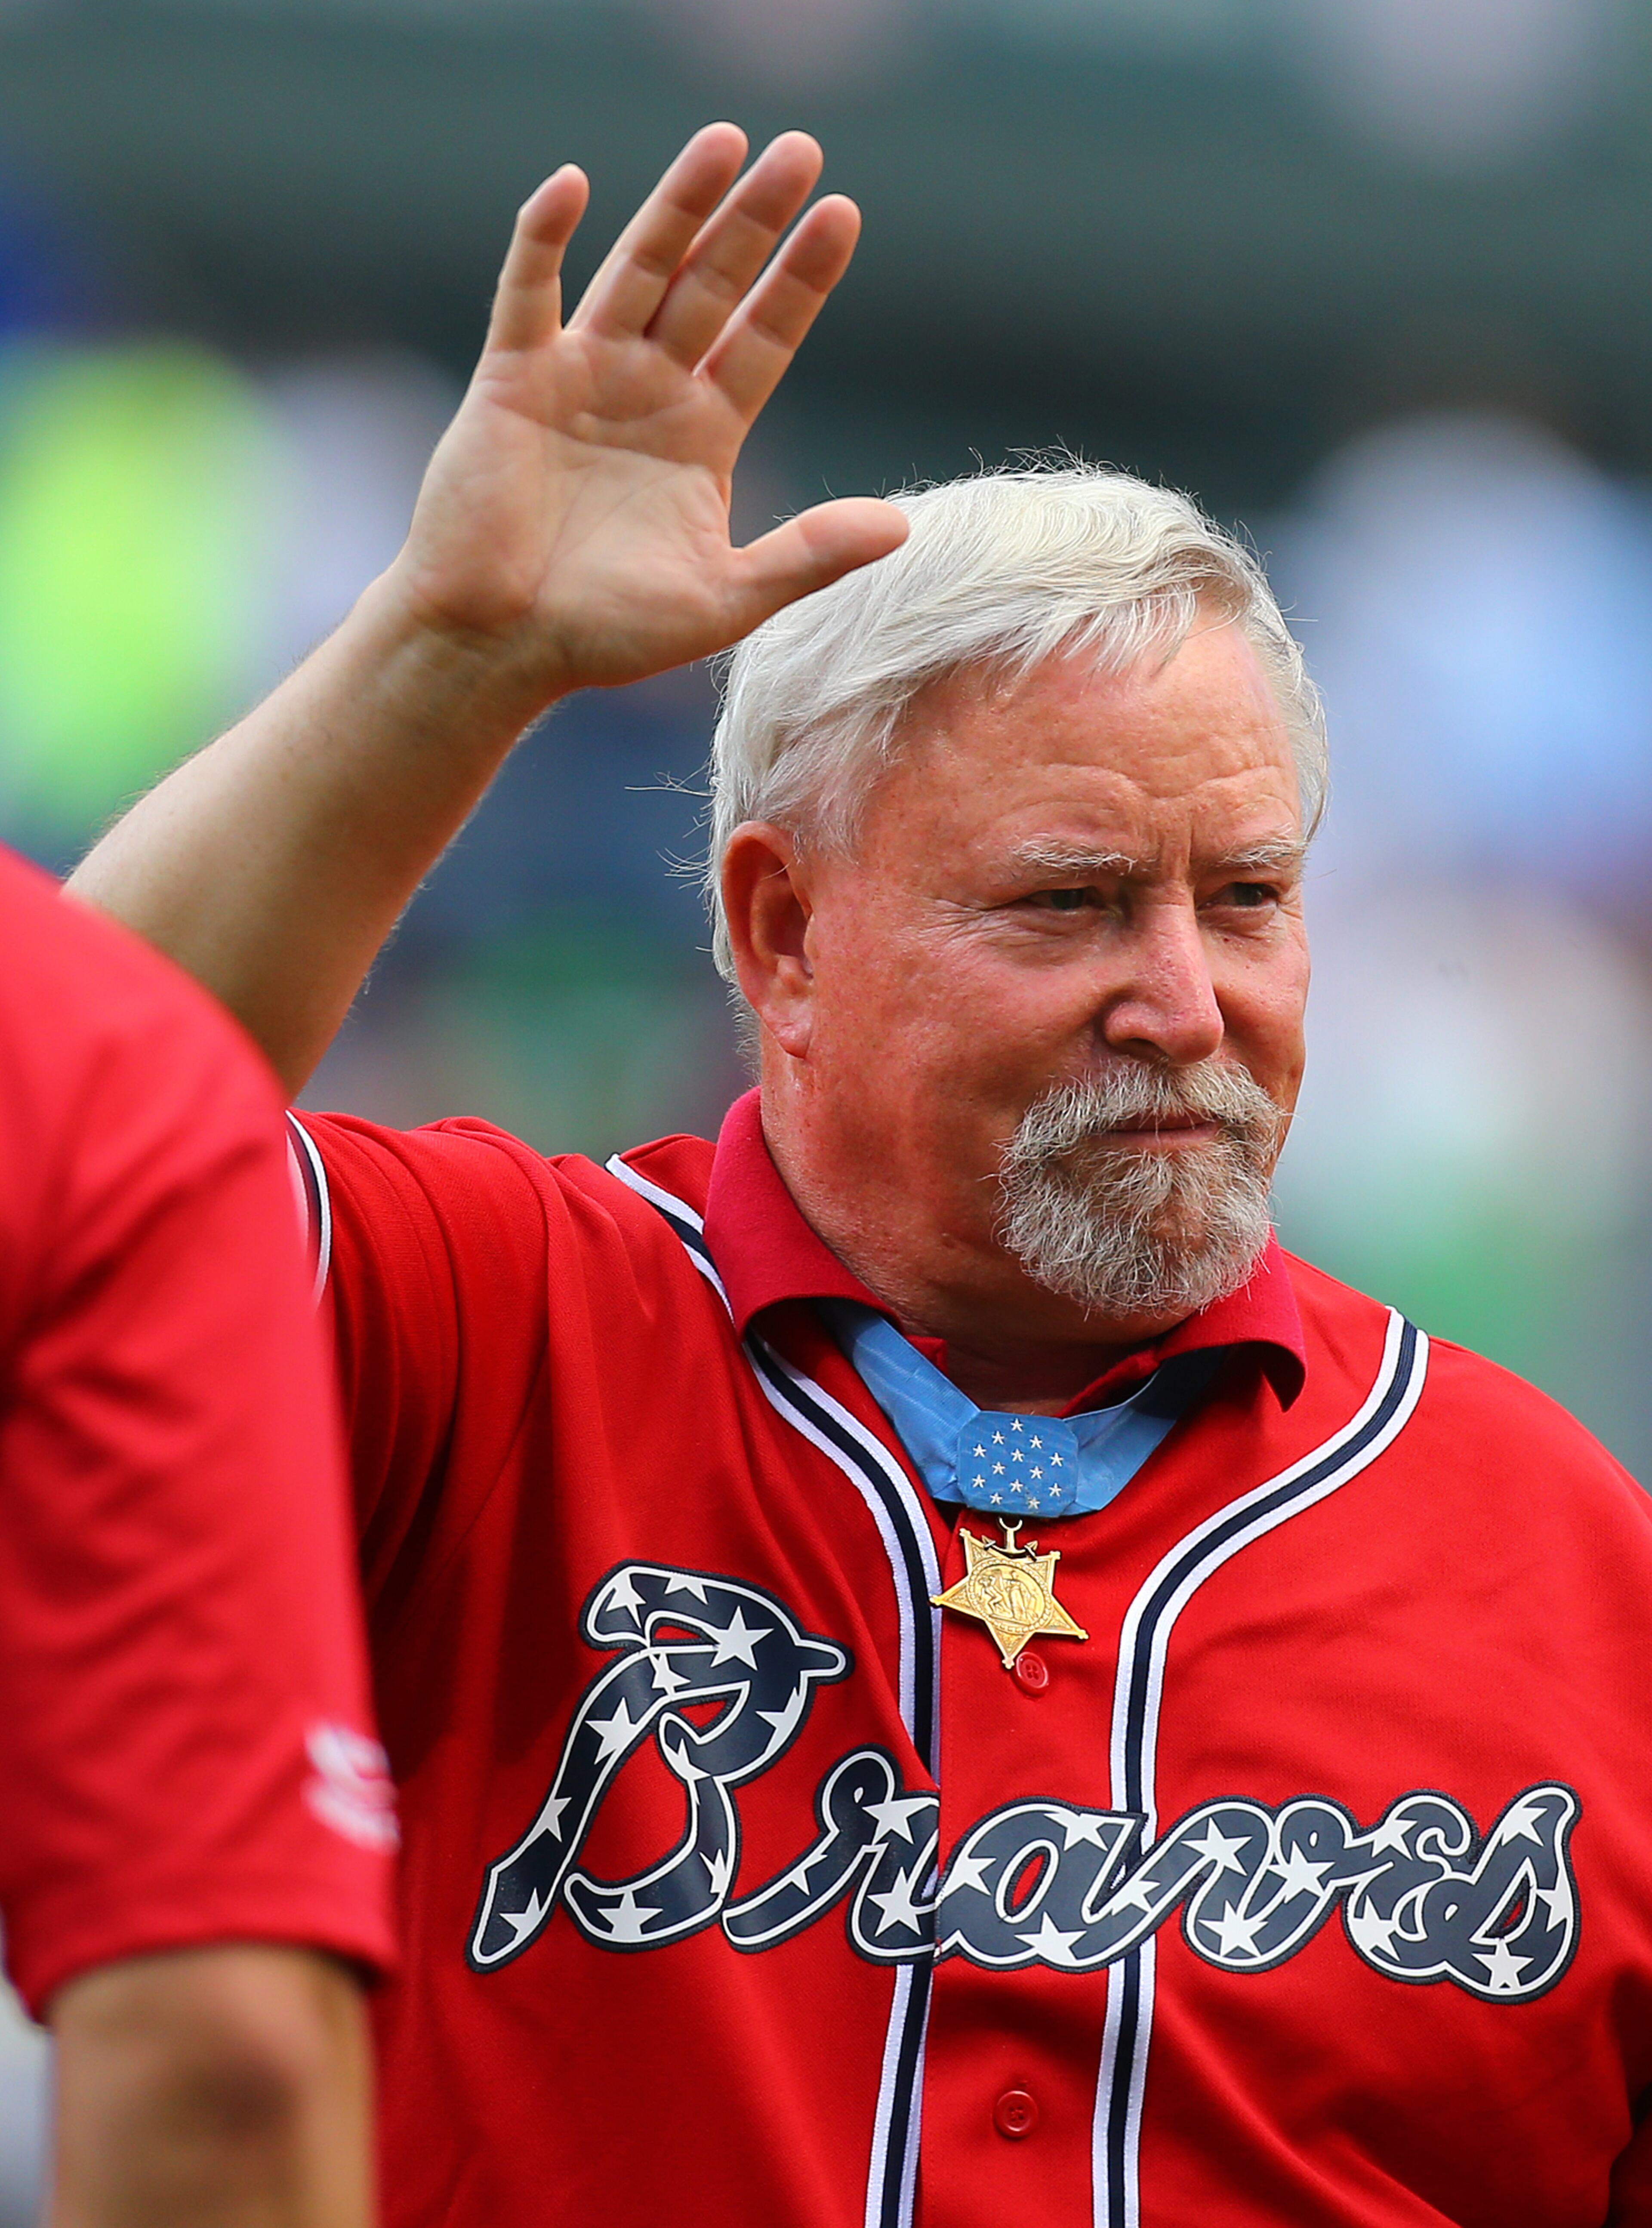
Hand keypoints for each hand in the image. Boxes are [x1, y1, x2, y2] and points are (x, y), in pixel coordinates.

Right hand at [387, 124, 908, 708]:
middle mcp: (647, 392)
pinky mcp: (513, 380)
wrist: (500, 647)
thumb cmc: (605, 635)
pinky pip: (528, 292)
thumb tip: (901, 526)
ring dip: (677, 206)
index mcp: (701, 436)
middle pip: (711, 285)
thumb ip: (808, 556)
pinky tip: (573, 184)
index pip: (765, 338)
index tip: (841, 214)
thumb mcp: (725, 599)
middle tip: (799, 150)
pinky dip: (545, 238)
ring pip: (638, 270)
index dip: (801, 279)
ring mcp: (579, 377)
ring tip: (724, 141)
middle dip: (753, 221)